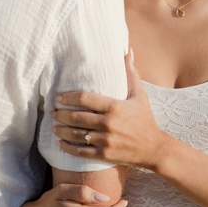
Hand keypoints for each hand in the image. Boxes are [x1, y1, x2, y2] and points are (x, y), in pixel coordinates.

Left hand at [55, 53, 166, 168]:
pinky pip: (82, 152)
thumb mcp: (140, 96)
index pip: (85, 98)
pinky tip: (60, 145)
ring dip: (61, 131)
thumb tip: (128, 51)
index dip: (68, 97)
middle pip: (77, 117)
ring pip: (77, 134)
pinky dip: (68, 149)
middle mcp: (108, 123)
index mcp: (114, 106)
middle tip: (52, 111)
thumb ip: (131, 74)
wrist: (155, 149)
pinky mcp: (105, 155)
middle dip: (61, 114)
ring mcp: (106, 140)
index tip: (58, 97)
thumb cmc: (146, 120)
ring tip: (53, 127)